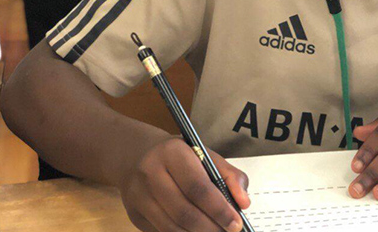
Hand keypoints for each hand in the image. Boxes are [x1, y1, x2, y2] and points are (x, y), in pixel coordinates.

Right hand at [118, 137, 250, 231]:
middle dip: (210, 228)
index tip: (236, 223)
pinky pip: (161, 231)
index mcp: (172, 153)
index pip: (198, 187)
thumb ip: (230, 176)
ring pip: (171, 227)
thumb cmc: (181, 156)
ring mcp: (138, 196)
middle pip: (184, 212)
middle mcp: (150, 173)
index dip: (219, 209)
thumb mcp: (206, 155)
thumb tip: (243, 203)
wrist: (138, 155)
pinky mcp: (134, 214)